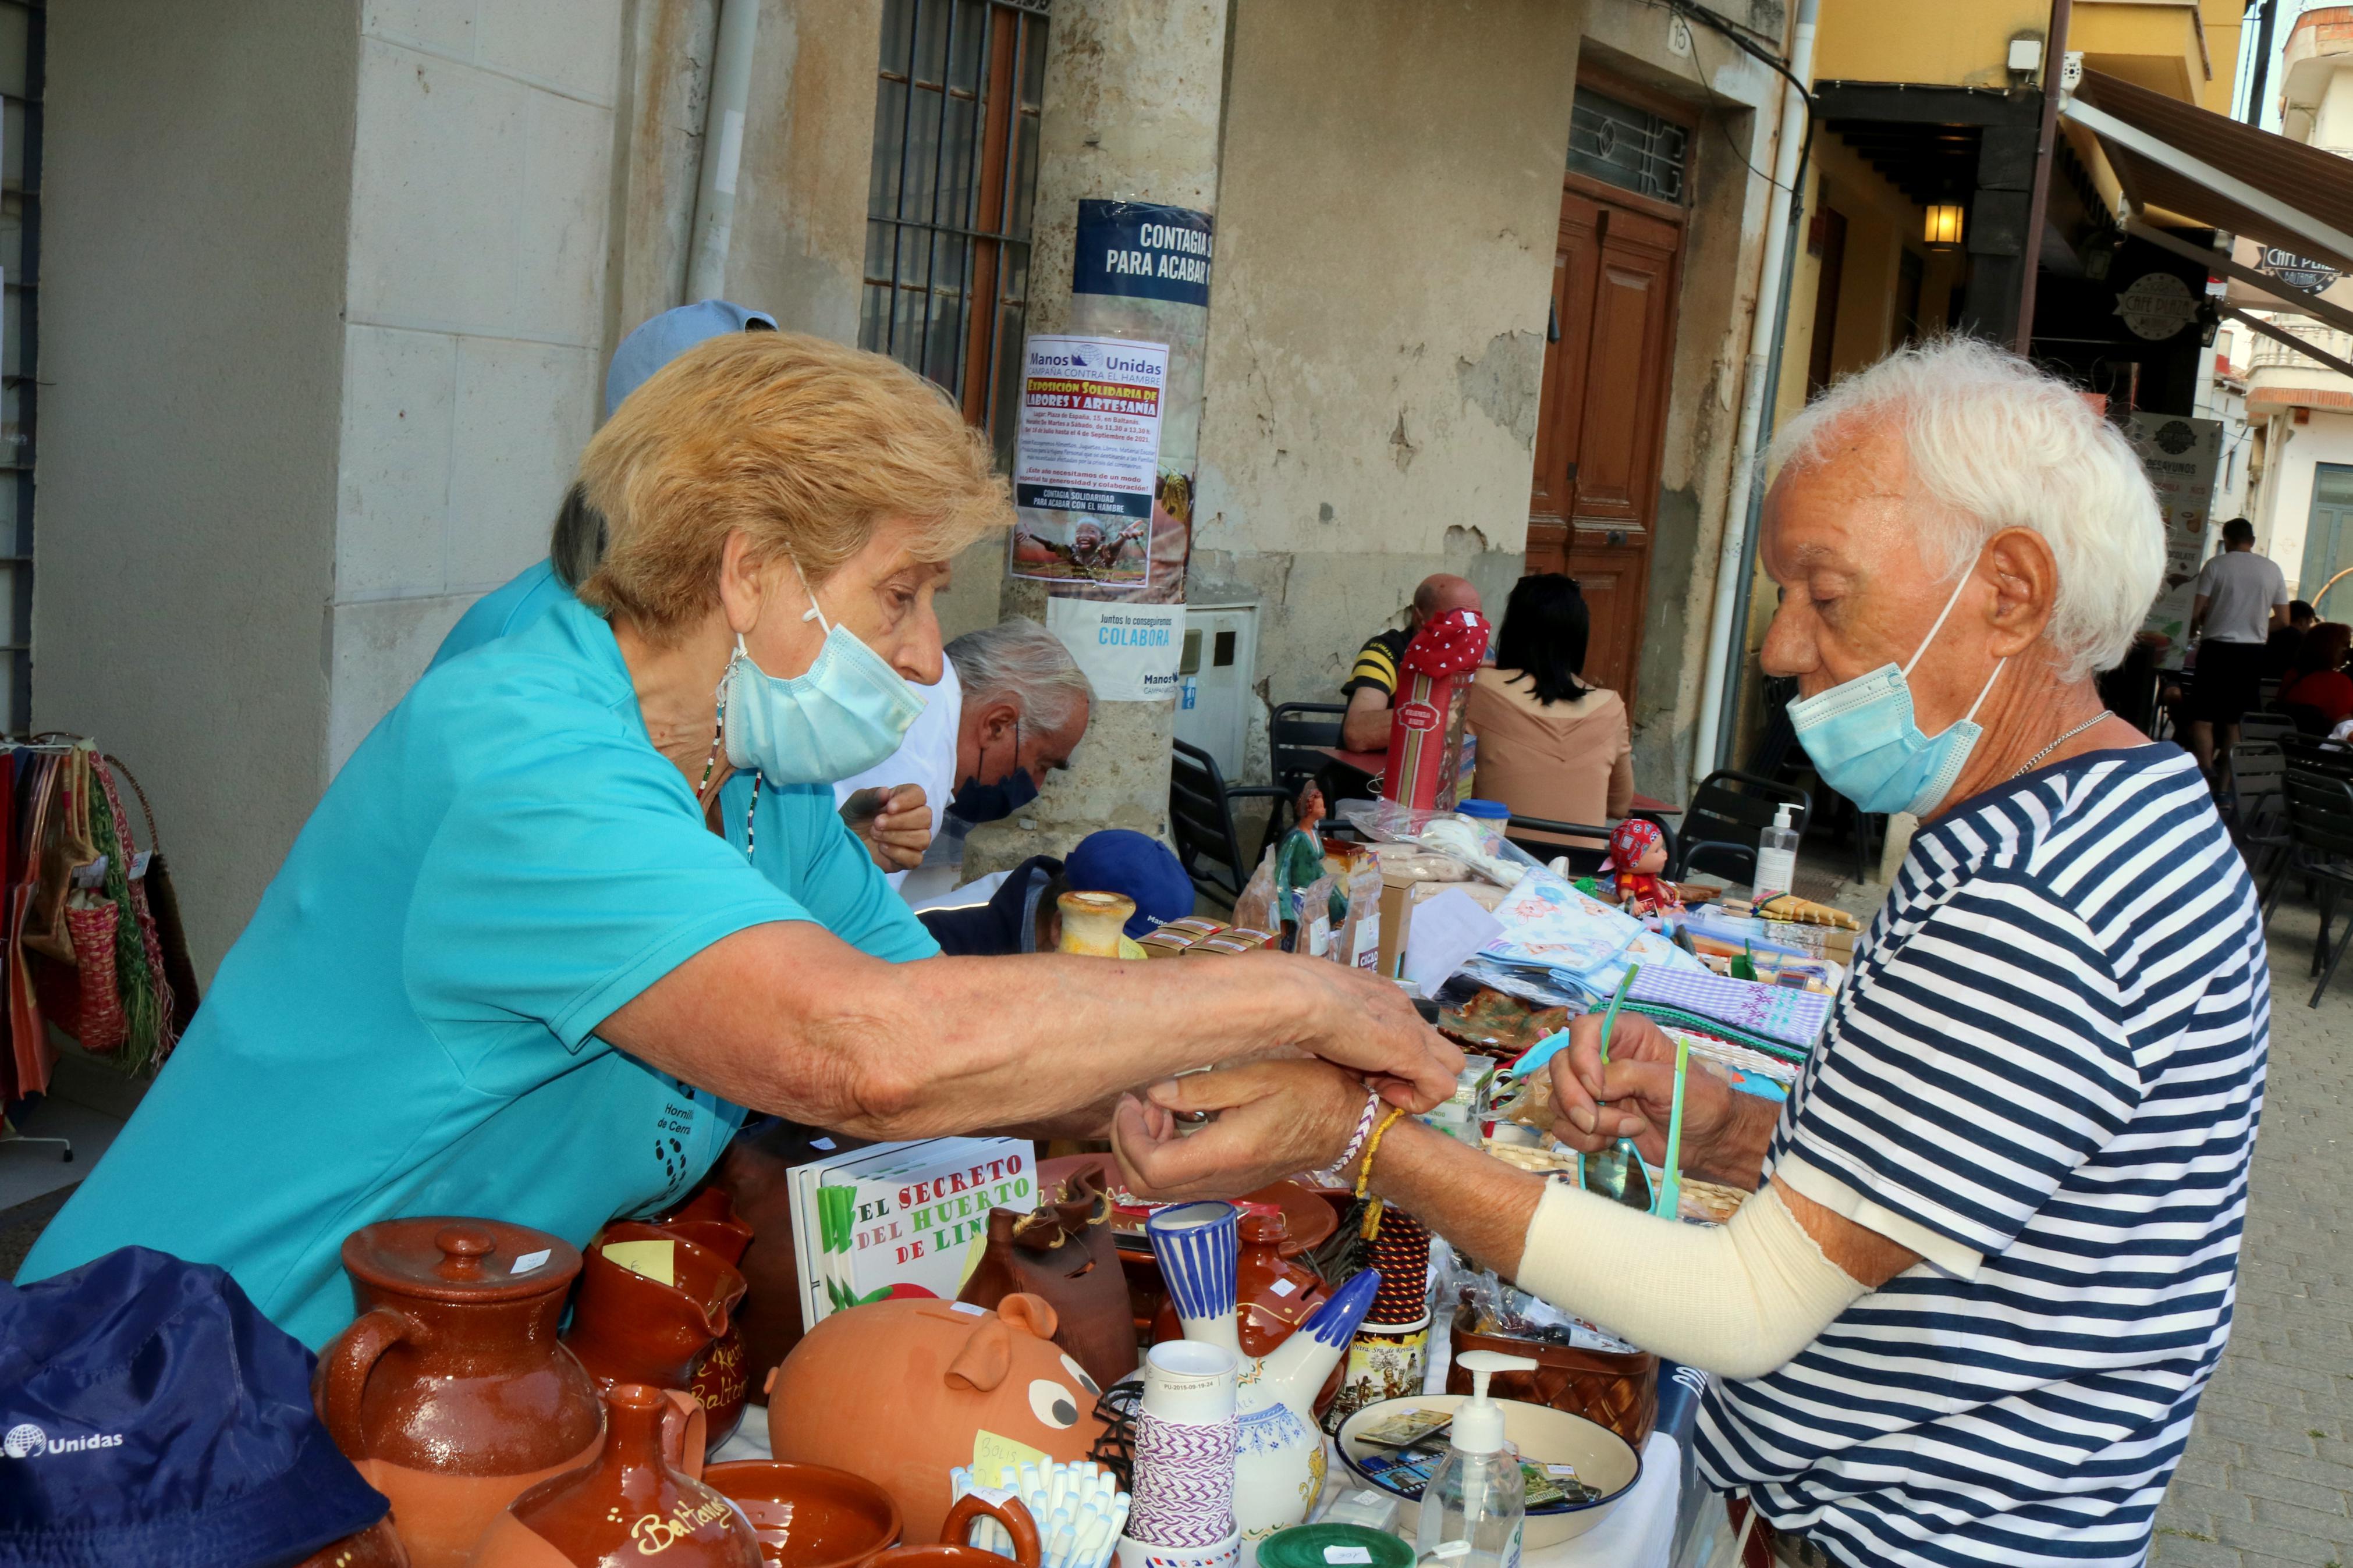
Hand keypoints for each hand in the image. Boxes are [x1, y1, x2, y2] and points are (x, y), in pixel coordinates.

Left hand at [840, 784, 930, 871]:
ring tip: (875, 835)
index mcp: (903, 800)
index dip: (908, 801)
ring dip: (898, 837)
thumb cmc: (853, 819)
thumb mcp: (856, 804)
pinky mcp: (909, 859)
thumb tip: (885, 792)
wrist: (843, 842)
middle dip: (900, 821)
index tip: (889, 807)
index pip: (919, 795)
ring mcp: (913, 840)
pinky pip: (915, 858)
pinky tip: (882, 848)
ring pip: (923, 838)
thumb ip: (870, 796)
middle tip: (877, 823)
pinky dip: (898, 853)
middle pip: (926, 817)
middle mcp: (913, 819)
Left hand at [1112, 1059, 1369, 1200]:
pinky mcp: (1227, 1183)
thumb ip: (1202, 1087)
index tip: (1132, 1100)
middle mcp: (1221, 1181)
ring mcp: (1224, 1187)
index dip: (1128, 1137)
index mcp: (1226, 1153)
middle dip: (1129, 1143)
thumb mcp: (1257, 1076)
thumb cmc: (1311, 1095)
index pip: (1151, 1168)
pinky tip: (1179, 1120)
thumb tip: (1154, 1093)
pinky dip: (1164, 1153)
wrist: (1347, 1129)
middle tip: (1141, 1102)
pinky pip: (1179, 1181)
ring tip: (1162, 1106)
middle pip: (1144, 1186)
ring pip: (1158, 1187)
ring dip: (1146, 1147)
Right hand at [1260, 955, 1463, 1111]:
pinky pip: (1442, 1087)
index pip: (1407, 1028)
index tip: (1359, 1064)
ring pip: (1450, 1065)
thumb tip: (1325, 1040)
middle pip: (1437, 1046)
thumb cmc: (1296, 1001)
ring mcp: (1413, 1030)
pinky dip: (1417, 1100)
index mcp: (1380, 995)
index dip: (1390, 1056)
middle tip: (1373, 1079)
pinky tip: (1382, 1094)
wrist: (1298, 996)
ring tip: (1375, 1085)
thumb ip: (1335, 1025)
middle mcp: (1404, 1008)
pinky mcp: (1414, 1053)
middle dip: (1413, 1071)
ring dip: (1417, 1086)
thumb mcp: (1321, 1013)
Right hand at [1546, 1010, 1736, 1175]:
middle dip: (1575, 1099)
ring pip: (1558, 1100)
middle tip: (1596, 1122)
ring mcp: (1593, 1089)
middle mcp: (1603, 1057)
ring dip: (1589, 1124)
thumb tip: (1595, 1088)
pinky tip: (1614, 1142)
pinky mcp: (1589, 1117)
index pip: (1584, 1029)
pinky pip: (1563, 1127)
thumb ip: (1631, 1076)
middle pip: (1560, 1066)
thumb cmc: (1698, 1101)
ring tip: (1629, 1129)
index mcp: (1626, 1035)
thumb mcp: (1672, 1082)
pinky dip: (1584, 1140)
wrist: (1706, 1141)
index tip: (1598, 1088)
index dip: (1581, 1056)